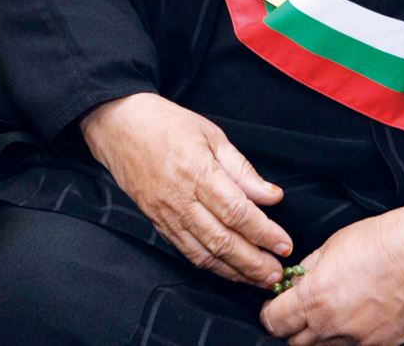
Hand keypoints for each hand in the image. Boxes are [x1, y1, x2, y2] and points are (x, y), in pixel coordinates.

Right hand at [79, 92, 292, 286]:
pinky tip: (230, 271)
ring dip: (236, 272)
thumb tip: (271, 196)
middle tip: (277, 273)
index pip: (237, 211)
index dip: (264, 232)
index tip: (284, 244)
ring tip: (260, 279)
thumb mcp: (211, 134)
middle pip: (222, 240)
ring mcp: (166, 215)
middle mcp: (180, 199)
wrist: (119, 126)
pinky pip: (187, 252)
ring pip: (205, 254)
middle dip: (254, 262)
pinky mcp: (157, 223)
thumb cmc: (166, 124)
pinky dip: (212, 266)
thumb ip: (242, 169)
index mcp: (197, 172)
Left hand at [259, 196, 403, 345]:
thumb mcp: (333, 244)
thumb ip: (308, 270)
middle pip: (295, 342)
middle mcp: (334, 327)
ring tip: (333, 309)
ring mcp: (361, 341)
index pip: (274, 323)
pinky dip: (349, 337)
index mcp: (316, 299)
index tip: (275, 305)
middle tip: (301, 308)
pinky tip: (358, 315)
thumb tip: (295, 283)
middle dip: (292, 326)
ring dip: (320, 335)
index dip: (271, 313)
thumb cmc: (385, 241)